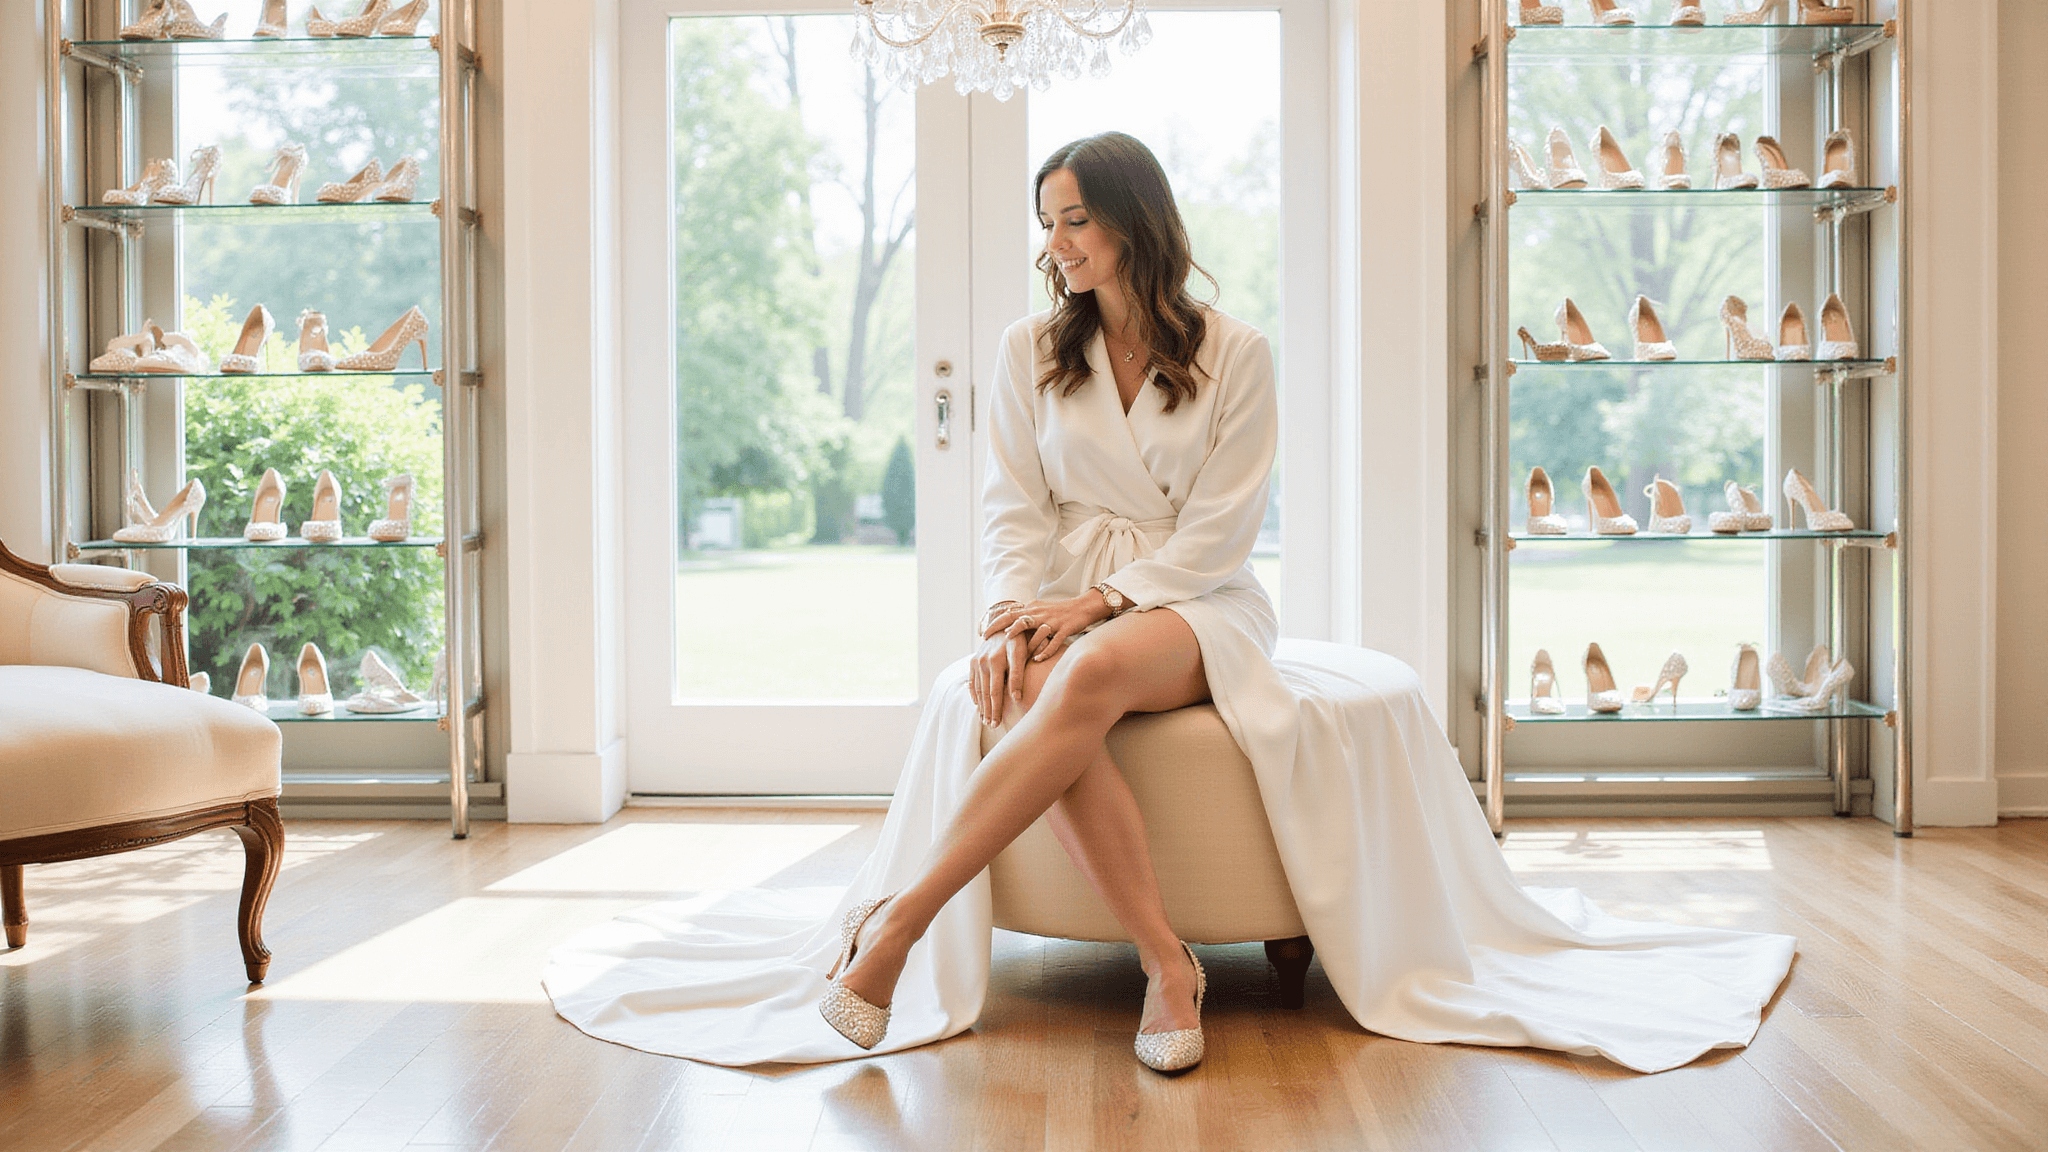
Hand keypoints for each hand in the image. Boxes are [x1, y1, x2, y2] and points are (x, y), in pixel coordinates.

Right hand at [969, 628, 1034, 726]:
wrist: (1005, 623)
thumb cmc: (1020, 640)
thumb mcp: (1023, 653)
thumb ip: (1019, 675)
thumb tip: (1017, 698)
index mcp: (998, 660)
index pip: (996, 691)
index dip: (997, 708)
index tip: (999, 723)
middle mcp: (985, 661)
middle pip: (986, 693)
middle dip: (989, 711)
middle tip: (992, 726)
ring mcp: (978, 661)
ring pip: (979, 689)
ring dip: (982, 706)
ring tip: (985, 721)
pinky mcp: (973, 660)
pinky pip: (972, 681)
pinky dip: (975, 694)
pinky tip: (978, 706)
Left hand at [981, 594, 1113, 661]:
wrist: (1083, 607)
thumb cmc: (1058, 611)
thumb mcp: (1039, 608)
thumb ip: (1023, 612)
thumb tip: (1006, 616)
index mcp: (1032, 608)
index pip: (1009, 614)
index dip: (995, 623)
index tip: (983, 634)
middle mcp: (1039, 614)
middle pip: (1016, 620)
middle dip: (1001, 630)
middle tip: (989, 642)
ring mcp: (1052, 622)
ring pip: (1035, 631)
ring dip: (1024, 644)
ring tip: (1014, 655)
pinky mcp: (1065, 629)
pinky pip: (1053, 642)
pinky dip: (1045, 652)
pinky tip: (1037, 660)